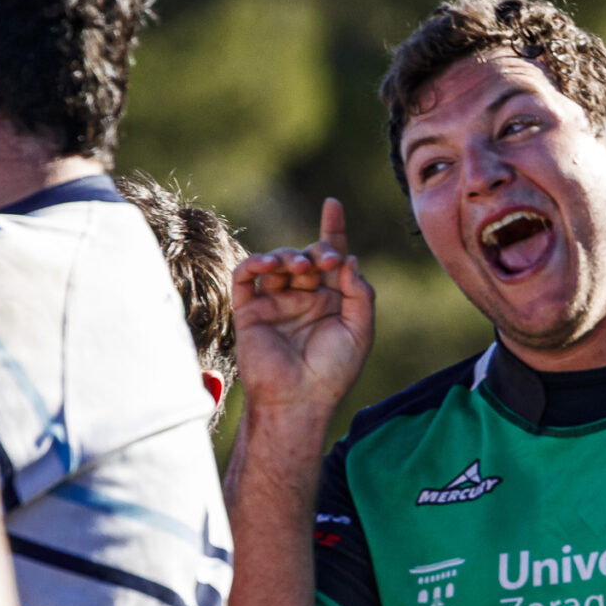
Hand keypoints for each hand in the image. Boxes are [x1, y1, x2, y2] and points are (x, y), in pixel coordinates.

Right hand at [232, 198, 372, 419]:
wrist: (298, 400)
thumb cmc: (333, 372)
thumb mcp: (360, 331)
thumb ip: (360, 293)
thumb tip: (349, 259)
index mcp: (332, 301)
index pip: (331, 259)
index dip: (332, 231)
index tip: (332, 205)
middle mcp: (303, 298)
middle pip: (306, 256)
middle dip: (316, 251)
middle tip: (324, 262)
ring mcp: (275, 302)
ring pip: (276, 262)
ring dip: (288, 256)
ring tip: (299, 267)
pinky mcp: (249, 310)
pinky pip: (245, 277)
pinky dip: (254, 263)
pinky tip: (267, 263)